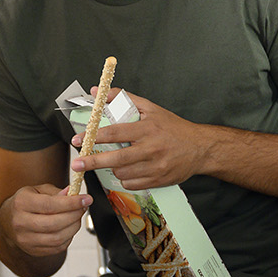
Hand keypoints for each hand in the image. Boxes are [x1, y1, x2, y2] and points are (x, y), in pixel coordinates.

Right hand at [0, 184, 89, 259]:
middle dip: (74, 216)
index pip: (50, 205)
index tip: (86, 199)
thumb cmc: (25, 203)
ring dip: (73, 227)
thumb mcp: (38, 190)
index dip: (71, 203)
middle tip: (83, 208)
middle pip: (54, 223)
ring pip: (57, 238)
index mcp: (21, 203)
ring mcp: (26, 239)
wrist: (8, 221)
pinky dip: (68, 238)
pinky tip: (68, 228)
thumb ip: (56, 192)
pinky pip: (57, 247)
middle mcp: (20, 222)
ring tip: (76, 218)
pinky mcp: (33, 250)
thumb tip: (73, 194)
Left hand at [70, 89, 204, 189]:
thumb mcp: (150, 108)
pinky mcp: (158, 180)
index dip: (94, 136)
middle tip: (77, 163)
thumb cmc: (172, 127)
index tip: (79, 139)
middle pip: (116, 158)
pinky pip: (131, 184)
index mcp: (147, 128)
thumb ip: (123, 98)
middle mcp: (151, 148)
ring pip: (122, 173)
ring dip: (112, 168)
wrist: (200, 148)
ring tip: (113, 160)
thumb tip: (98, 92)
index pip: (115, 132)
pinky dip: (124, 178)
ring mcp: (155, 167)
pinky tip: (128, 169)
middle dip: (93, 161)